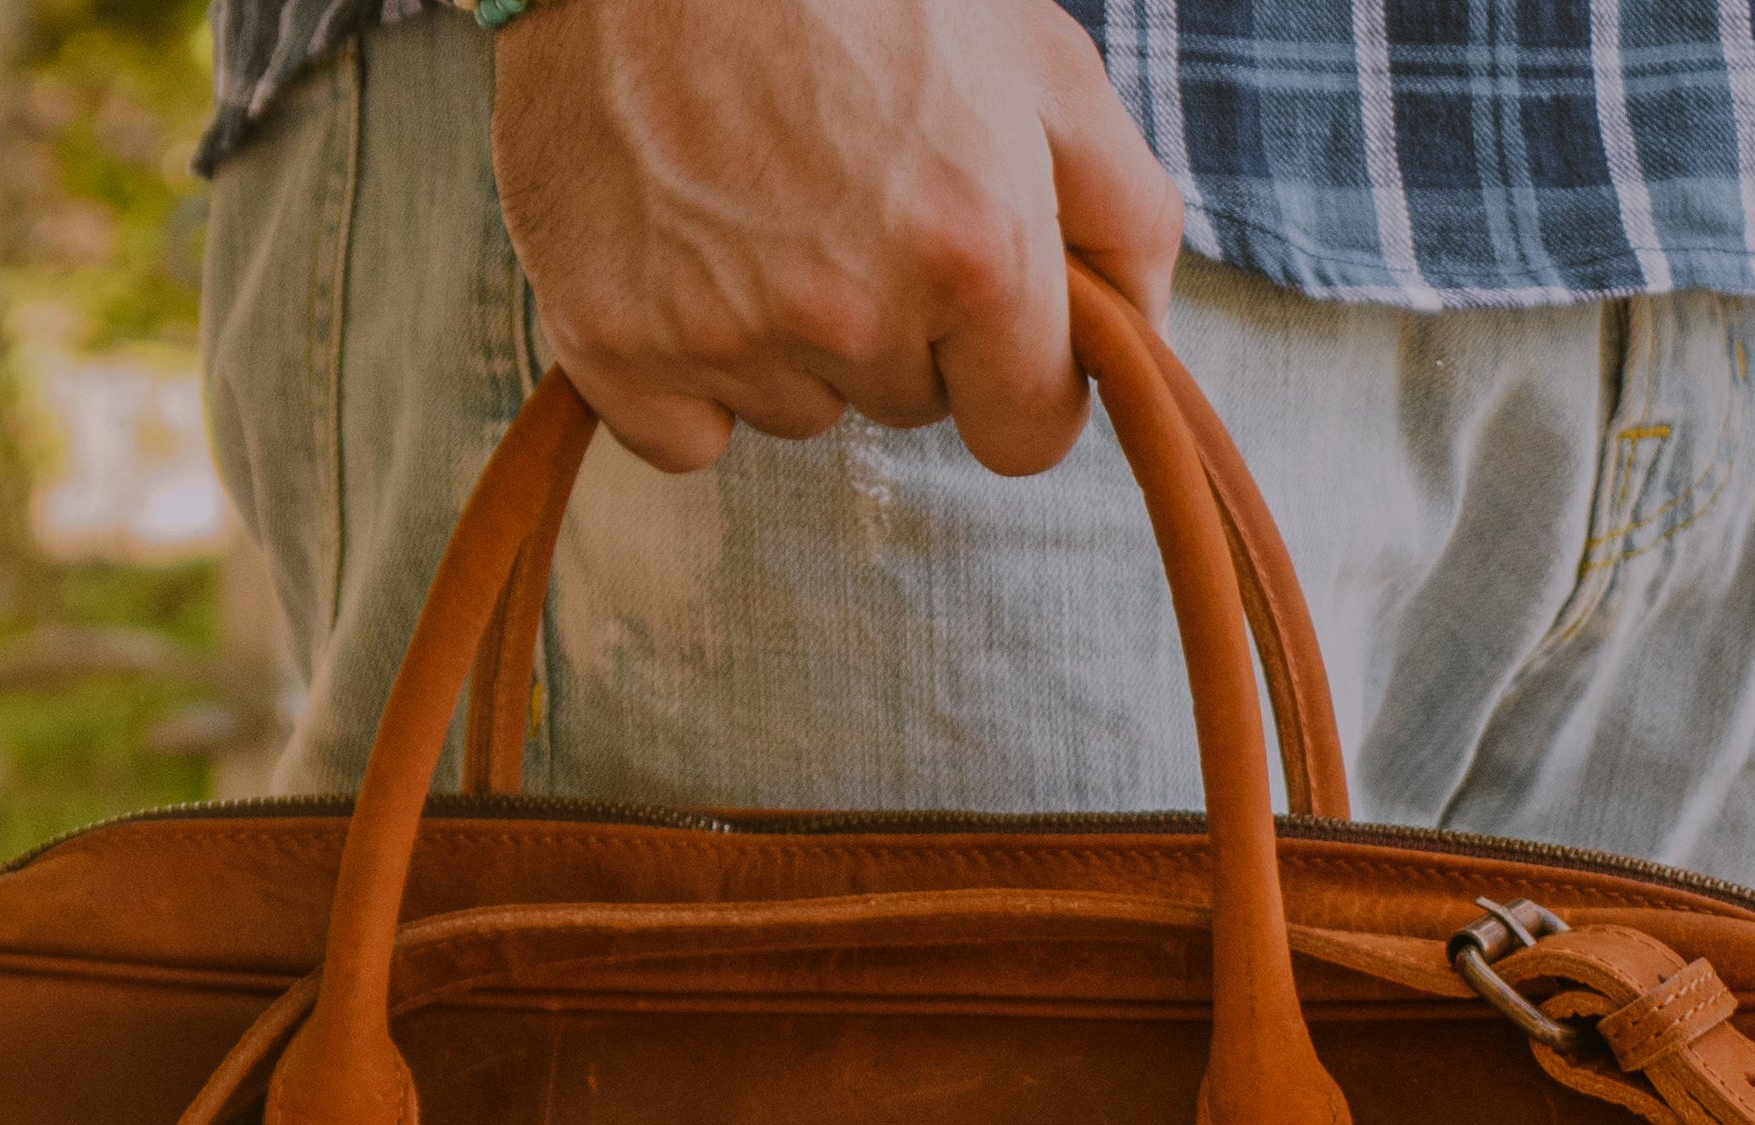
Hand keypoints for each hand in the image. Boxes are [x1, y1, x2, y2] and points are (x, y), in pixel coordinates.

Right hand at [489, 0, 1184, 475]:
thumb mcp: (1037, 57)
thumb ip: (1122, 211)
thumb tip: (1140, 337)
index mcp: (973, 248)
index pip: (1029, 437)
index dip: (1015, 380)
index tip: (986, 323)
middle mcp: (851, 310)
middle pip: (906, 410)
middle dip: (896, 327)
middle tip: (846, 190)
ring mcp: (724, 335)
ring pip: (796, 413)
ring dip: (790, 336)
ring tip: (755, 194)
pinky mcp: (613, 348)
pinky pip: (685, 434)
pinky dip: (684, 366)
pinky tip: (681, 251)